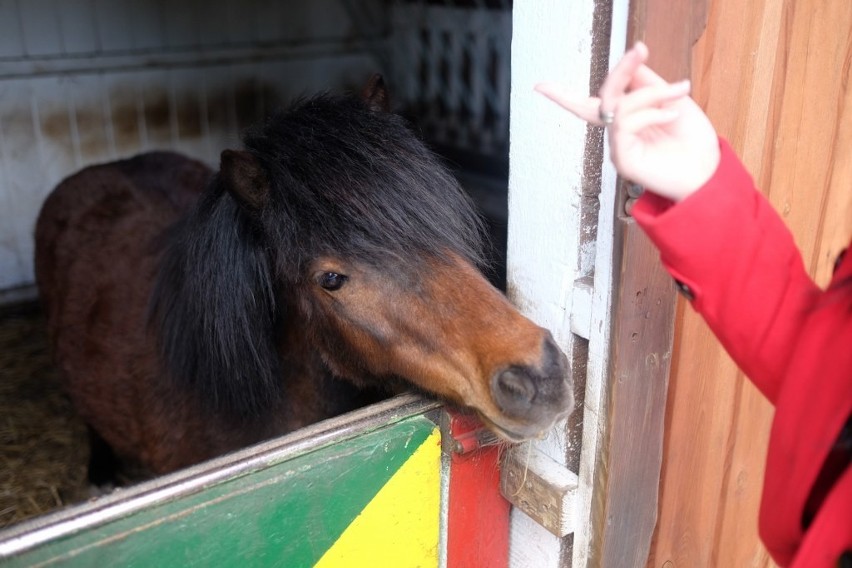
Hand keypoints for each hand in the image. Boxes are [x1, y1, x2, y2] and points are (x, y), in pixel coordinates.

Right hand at [535, 42, 719, 201]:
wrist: (709, 171)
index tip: (539, 86)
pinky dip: (651, 112)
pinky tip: (673, 113)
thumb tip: (632, 63)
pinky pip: (625, 124)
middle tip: (640, 50)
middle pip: (605, 96)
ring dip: (650, 93)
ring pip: (619, 106)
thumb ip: (648, 83)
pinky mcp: (623, 160)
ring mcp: (618, 148)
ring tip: (680, 91)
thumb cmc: (693, 141)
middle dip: (621, 70)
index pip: (589, 106)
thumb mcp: (672, 100)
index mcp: (626, 121)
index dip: (562, 97)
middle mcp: (617, 135)